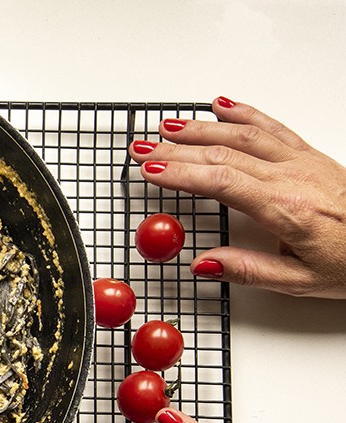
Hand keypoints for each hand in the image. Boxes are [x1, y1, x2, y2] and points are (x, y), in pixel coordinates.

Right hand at [128, 97, 345, 298]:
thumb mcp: (299, 282)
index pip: (221, 183)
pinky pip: (274, 127)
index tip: (150, 169)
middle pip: (224, 155)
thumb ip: (248, 271)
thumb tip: (203, 263)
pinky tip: (221, 106)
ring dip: (202, 129)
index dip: (181, 174)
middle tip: (144, 150)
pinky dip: (244, 113)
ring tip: (168, 127)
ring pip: (245, 136)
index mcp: (287, 209)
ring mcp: (304, 162)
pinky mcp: (312, 157)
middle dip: (178, 151)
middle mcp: (295, 178)